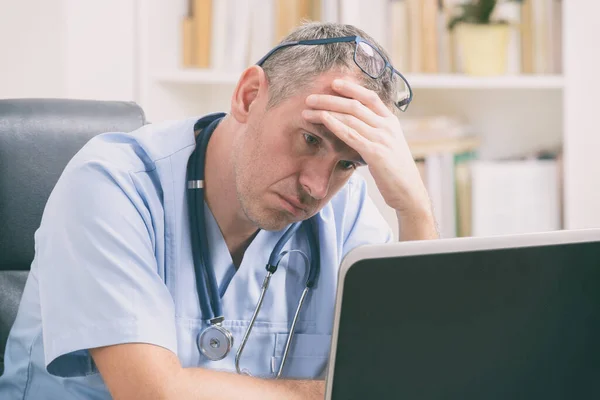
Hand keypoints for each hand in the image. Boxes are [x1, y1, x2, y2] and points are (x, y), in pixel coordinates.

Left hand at [302, 78, 431, 218]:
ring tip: (308, 110)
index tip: (334, 83)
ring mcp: (382, 139)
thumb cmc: (395, 171)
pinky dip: (335, 125)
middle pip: (355, 105)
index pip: (370, 97)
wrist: (409, 192)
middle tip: (310, 98)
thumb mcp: (388, 145)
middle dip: (330, 99)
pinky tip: (323, 119)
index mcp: (391, 122)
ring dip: (326, 111)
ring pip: (350, 118)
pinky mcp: (376, 153)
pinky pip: (351, 135)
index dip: (351, 88)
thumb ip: (375, 132)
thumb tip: (355, 125)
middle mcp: (387, 126)